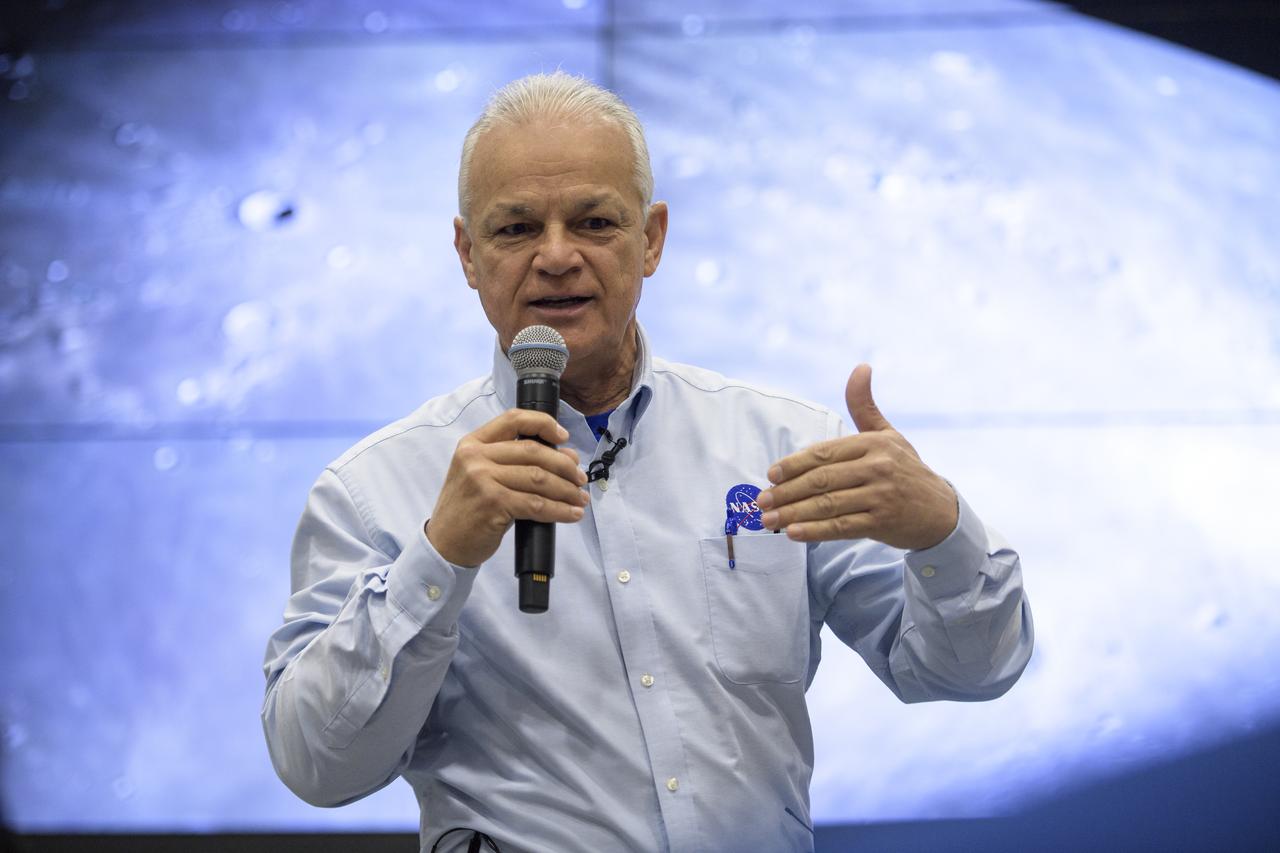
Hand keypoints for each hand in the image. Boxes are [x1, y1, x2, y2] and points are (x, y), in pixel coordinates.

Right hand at [426, 409, 588, 566]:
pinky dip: (560, 510)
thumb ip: (512, 461)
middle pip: (534, 451)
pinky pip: (537, 504)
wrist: (444, 544)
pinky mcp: (493, 504)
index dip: (543, 423)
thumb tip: (564, 455)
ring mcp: (483, 480)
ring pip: (539, 479)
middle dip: (565, 465)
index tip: (563, 437)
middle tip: (580, 479)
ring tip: (580, 498)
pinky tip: (571, 514)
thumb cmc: (468, 509)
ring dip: (567, 490)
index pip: (513, 419)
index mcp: (473, 443)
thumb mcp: (479, 475)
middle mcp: (476, 457)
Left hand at [756, 365, 956, 550]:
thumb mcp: (888, 435)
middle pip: (821, 480)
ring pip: (827, 505)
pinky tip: (792, 532)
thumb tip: (861, 367)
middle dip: (787, 491)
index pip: (824, 453)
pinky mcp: (882, 523)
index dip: (794, 464)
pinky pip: (841, 527)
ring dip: (793, 513)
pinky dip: (814, 530)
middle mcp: (878, 467)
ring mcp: (881, 496)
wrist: (941, 512)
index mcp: (874, 444)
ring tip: (768, 519)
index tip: (771, 475)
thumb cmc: (906, 469)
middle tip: (762, 501)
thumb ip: (865, 406)